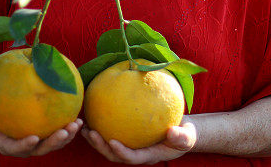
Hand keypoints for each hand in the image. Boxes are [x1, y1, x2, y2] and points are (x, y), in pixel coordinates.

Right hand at [0, 106, 82, 157]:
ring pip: (55, 144)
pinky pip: (60, 134)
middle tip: (64, 131)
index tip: (34, 138)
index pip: (18, 148)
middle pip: (42, 149)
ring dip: (67, 136)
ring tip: (76, 124)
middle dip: (54, 142)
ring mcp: (38, 144)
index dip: (26, 145)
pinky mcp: (48, 137)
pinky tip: (79, 118)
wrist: (0, 118)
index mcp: (9, 145)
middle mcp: (26, 148)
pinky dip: (70, 129)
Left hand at [81, 121, 196, 163]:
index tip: (112, 141)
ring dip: (95, 139)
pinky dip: (100, 126)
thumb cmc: (184, 134)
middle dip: (101, 147)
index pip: (131, 157)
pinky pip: (110, 132)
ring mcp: (129, 146)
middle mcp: (135, 153)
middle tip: (91, 133)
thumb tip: (171, 132)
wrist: (180, 131)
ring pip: (108, 147)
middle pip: (114, 155)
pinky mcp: (126, 137)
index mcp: (148, 155)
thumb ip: (181, 136)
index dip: (121, 152)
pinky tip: (92, 113)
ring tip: (83, 128)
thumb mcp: (187, 136)